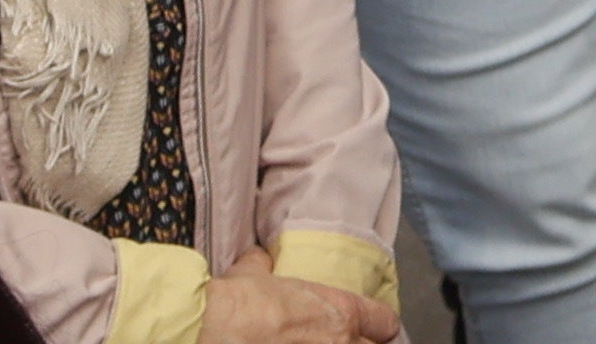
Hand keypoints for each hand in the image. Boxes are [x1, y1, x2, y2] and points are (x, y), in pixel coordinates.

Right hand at [200, 271, 397, 343]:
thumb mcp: (254, 273)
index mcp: (340, 311)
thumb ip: (267, 267)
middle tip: (344, 342)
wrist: (211, 330)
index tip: (376, 331)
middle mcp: (341, 343)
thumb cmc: (235, 302)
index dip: (380, 327)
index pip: (384, 322)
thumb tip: (261, 259)